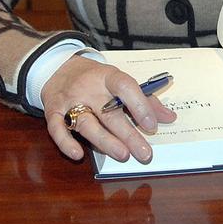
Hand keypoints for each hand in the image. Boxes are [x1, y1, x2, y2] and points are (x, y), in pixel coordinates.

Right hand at [42, 55, 176, 163]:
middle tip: (144, 153)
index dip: (139, 105)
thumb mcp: (120, 81)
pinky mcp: (53, 112)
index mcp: (108, 76)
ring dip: (105, 141)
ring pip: (88, 123)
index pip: (125, 86)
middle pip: (109, 112)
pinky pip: (57, 129)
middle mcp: (88, 88)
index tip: (152, 125)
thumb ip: (145, 99)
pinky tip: (78, 155)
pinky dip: (66, 142)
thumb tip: (169, 117)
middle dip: (128, 134)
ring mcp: (69, 100)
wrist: (58, 68)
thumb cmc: (97, 79)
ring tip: (123, 155)